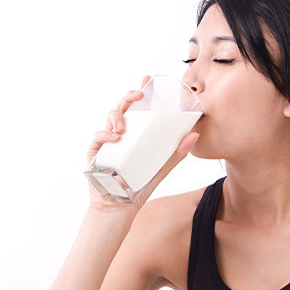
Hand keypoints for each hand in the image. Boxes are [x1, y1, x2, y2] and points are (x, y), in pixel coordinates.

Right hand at [86, 75, 199, 214]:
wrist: (119, 209)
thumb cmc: (137, 188)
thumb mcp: (160, 169)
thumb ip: (176, 154)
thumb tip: (194, 135)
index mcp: (135, 136)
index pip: (137, 109)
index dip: (139, 92)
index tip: (148, 79)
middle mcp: (120, 135)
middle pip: (122, 108)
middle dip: (128, 97)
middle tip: (138, 95)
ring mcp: (106, 143)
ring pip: (109, 119)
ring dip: (117, 117)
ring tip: (124, 127)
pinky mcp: (95, 154)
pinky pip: (98, 138)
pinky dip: (105, 135)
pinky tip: (115, 137)